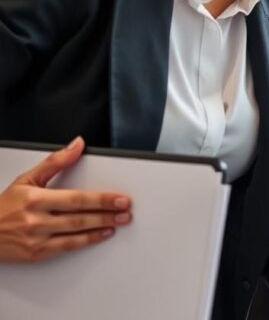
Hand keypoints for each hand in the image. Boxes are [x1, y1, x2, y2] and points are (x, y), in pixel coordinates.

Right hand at [0, 137, 132, 262]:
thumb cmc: (4, 206)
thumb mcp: (26, 179)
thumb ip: (55, 162)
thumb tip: (77, 145)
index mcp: (35, 199)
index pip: (76, 198)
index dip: (101, 199)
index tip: (120, 198)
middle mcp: (36, 219)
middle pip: (79, 216)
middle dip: (107, 213)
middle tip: (126, 210)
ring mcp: (36, 238)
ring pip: (76, 232)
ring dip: (101, 227)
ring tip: (120, 221)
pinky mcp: (37, 254)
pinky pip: (67, 247)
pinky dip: (87, 241)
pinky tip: (102, 235)